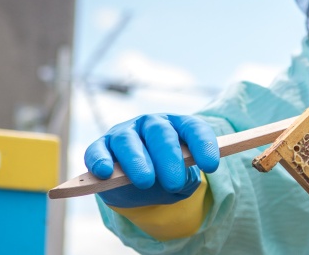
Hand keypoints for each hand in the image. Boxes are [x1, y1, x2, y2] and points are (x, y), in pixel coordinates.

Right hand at [84, 113, 218, 207]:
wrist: (136, 185)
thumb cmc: (166, 176)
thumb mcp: (182, 181)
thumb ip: (185, 181)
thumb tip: (178, 183)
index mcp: (178, 126)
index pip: (193, 130)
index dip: (203, 146)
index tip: (210, 166)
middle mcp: (151, 124)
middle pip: (161, 134)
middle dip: (169, 158)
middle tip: (174, 182)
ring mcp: (124, 133)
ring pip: (128, 141)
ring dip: (137, 161)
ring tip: (145, 181)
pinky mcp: (101, 147)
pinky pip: (98, 151)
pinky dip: (100, 161)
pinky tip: (106, 172)